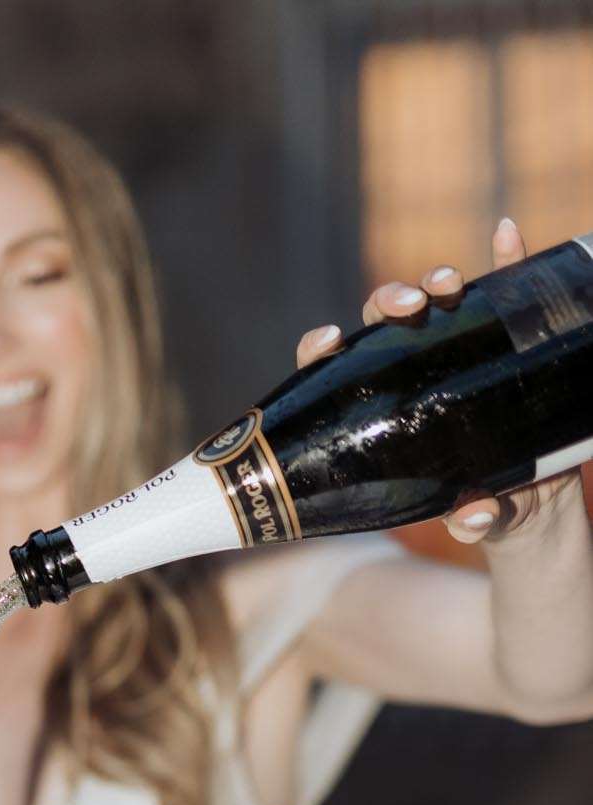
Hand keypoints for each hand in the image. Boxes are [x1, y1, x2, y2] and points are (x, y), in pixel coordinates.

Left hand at [296, 217, 584, 545]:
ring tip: (447, 284)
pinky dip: (507, 258)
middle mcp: (412, 370)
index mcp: (380, 409)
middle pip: (384, 322)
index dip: (321, 350)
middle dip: (389, 302)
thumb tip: (475, 516)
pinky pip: (505, 291)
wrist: (533, 503)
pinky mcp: (506, 340)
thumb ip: (472, 520)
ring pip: (435, 302)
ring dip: (436, 281)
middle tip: (409, 308)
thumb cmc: (480, 508)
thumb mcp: (475, 520)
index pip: (335, 369)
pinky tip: (507, 234)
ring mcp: (458, 350)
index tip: (327, 340)